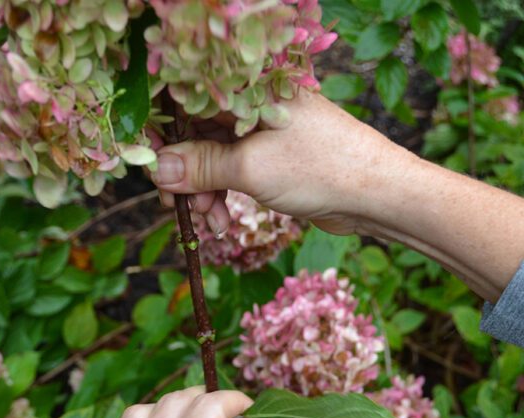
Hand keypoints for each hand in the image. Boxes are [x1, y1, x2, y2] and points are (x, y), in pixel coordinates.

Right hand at [152, 89, 523, 301]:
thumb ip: (200, 167)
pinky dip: (222, 197)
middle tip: (177, 204)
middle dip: (183, 171)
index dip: (163, 129)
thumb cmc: (320, 168)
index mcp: (248, 87)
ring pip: (212, 158)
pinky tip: (222, 223)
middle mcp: (253, 104)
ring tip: (208, 221)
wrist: (376, 196)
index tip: (149, 162)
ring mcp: (263, 133)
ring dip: (202, 192)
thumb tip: (155, 170)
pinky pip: (232, 174)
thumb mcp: (251, 168)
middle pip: (196, 132)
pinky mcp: (272, 160)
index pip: (188, 97)